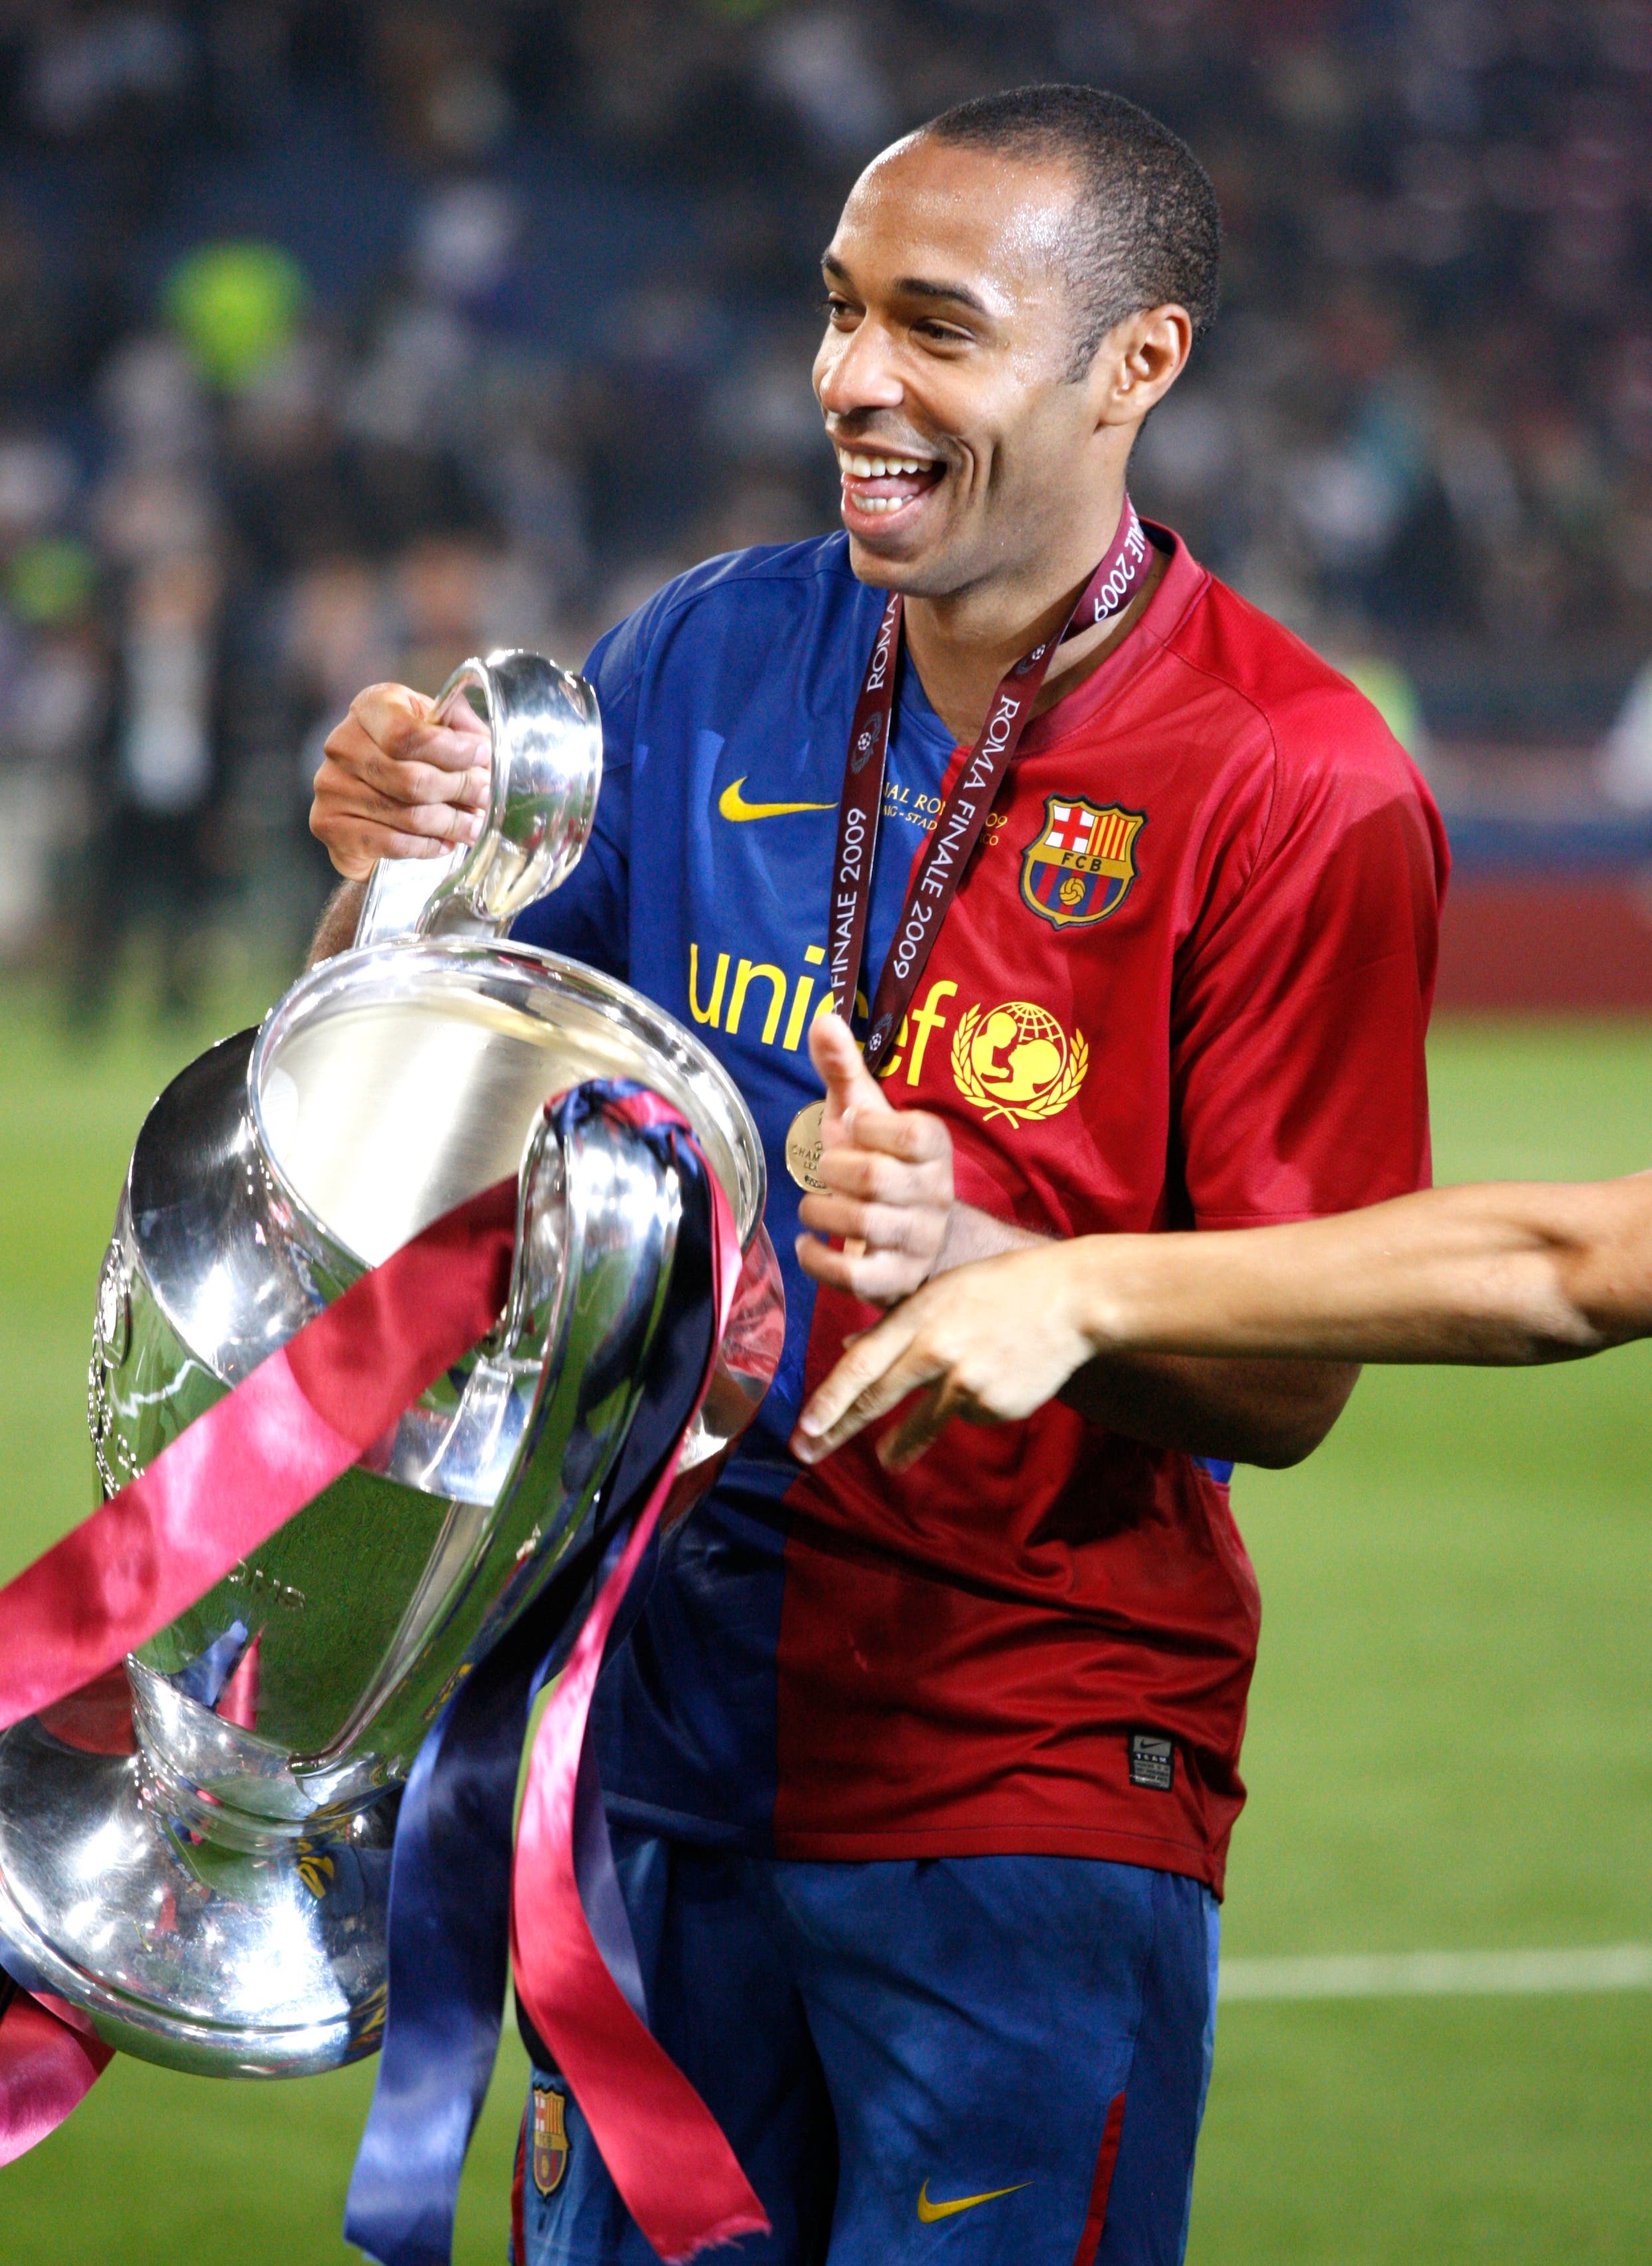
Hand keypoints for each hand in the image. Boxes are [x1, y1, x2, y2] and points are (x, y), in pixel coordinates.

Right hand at [310, 681, 491, 878]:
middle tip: (484, 799)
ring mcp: (330, 784)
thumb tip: (485, 744)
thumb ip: (462, 729)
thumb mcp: (440, 731)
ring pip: (407, 814)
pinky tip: (445, 843)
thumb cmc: (413, 761)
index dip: (453, 750)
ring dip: (450, 823)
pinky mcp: (329, 824)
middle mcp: (343, 742)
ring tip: (473, 826)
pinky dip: (427, 847)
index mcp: (371, 707)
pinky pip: (391, 842)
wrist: (370, 804)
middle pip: (411, 778)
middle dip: (459, 791)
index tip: (483, 757)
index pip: (408, 734)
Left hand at [791, 1242, 1093, 1469]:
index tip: (804, 1427)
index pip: (862, 1364)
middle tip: (808, 1454)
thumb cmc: (1003, 1287)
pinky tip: (995, 1377)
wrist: (1073, 1300)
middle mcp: (937, 1350)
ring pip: (922, 1422)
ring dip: (899, 1446)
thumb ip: (895, 1322)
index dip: (829, 1399)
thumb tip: (849, 1350)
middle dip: (838, 1430)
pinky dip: (972, 1404)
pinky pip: (970, 1414)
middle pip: (877, 1398)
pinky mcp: (996, 1405)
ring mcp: (968, 1381)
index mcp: (919, 1315)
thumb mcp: (943, 1290)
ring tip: (887, 1460)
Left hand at [794, 1011, 954, 1305]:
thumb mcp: (863, 1114)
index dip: (869, 1127)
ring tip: (817, 1204)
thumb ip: (844, 1068)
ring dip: (820, 1210)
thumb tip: (822, 1016)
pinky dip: (816, 1258)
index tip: (853, 1126)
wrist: (916, 1239)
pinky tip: (807, 1242)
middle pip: (874, 1178)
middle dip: (834, 1170)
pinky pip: (853, 1276)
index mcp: (934, 1148)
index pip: (910, 1132)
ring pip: (861, 1223)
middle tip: (828, 1171)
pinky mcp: (896, 1282)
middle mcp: (935, 1195)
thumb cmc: (881, 1164)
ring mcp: (919, 1241)